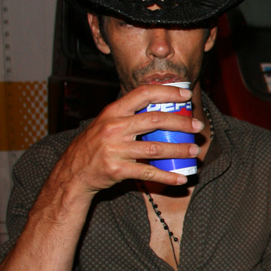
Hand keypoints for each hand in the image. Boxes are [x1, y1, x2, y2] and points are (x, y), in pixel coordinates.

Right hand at [51, 84, 202, 196]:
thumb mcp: (105, 123)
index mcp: (113, 112)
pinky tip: (181, 178)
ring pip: (155, 148)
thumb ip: (128, 115)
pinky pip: (148, 173)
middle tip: (197, 126)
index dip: (167, 92)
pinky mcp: (117, 170)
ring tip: (194, 150)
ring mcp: (115, 149)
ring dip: (179, 149)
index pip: (143, 94)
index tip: (186, 95)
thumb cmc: (94, 145)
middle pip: (154, 120)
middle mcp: (114, 128)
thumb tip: (160, 107)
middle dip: (181, 122)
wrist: (73, 172)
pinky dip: (167, 176)